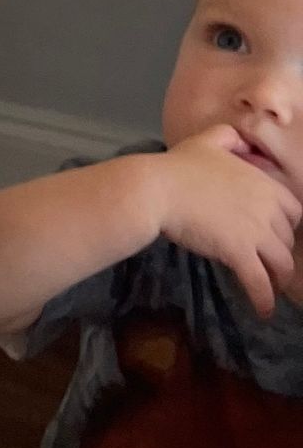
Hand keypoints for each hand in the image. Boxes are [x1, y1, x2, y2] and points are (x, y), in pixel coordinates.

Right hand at [152, 124, 300, 315]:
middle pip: (287, 239)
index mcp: (262, 182)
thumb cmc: (178, 166)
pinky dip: (264, 299)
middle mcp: (266, 207)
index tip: (275, 235)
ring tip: (272, 289)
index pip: (293, 210)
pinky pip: (260, 282)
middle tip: (270, 264)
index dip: (287, 225)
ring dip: (279, 279)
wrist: (158, 189)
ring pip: (281, 263)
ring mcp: (254, 231)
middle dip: (281, 253)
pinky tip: (263, 310)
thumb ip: (227, 137)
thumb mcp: (205, 141)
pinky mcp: (239, 253)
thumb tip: (239, 140)